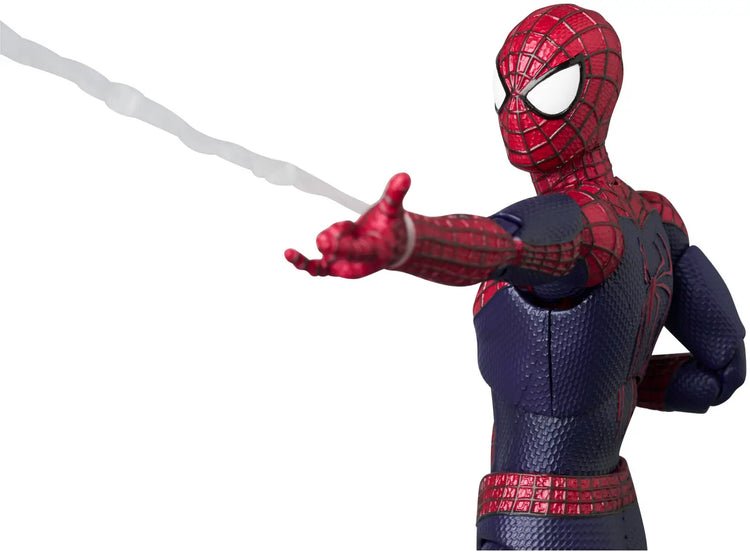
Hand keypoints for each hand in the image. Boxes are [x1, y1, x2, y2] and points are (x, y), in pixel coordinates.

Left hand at [285, 173, 411, 277]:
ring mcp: (343, 265)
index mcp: (373, 252)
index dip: (340, 247)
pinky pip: (314, 267)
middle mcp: (356, 263)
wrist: (389, 249)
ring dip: (324, 241)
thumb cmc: (389, 228)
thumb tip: (404, 175)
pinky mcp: (333, 265)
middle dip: (334, 235)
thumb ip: (394, 195)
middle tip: (342, 227)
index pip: (355, 251)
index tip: (323, 240)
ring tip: (328, 235)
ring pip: (324, 255)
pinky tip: (288, 254)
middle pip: (336, 251)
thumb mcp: (393, 210)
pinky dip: (302, 262)